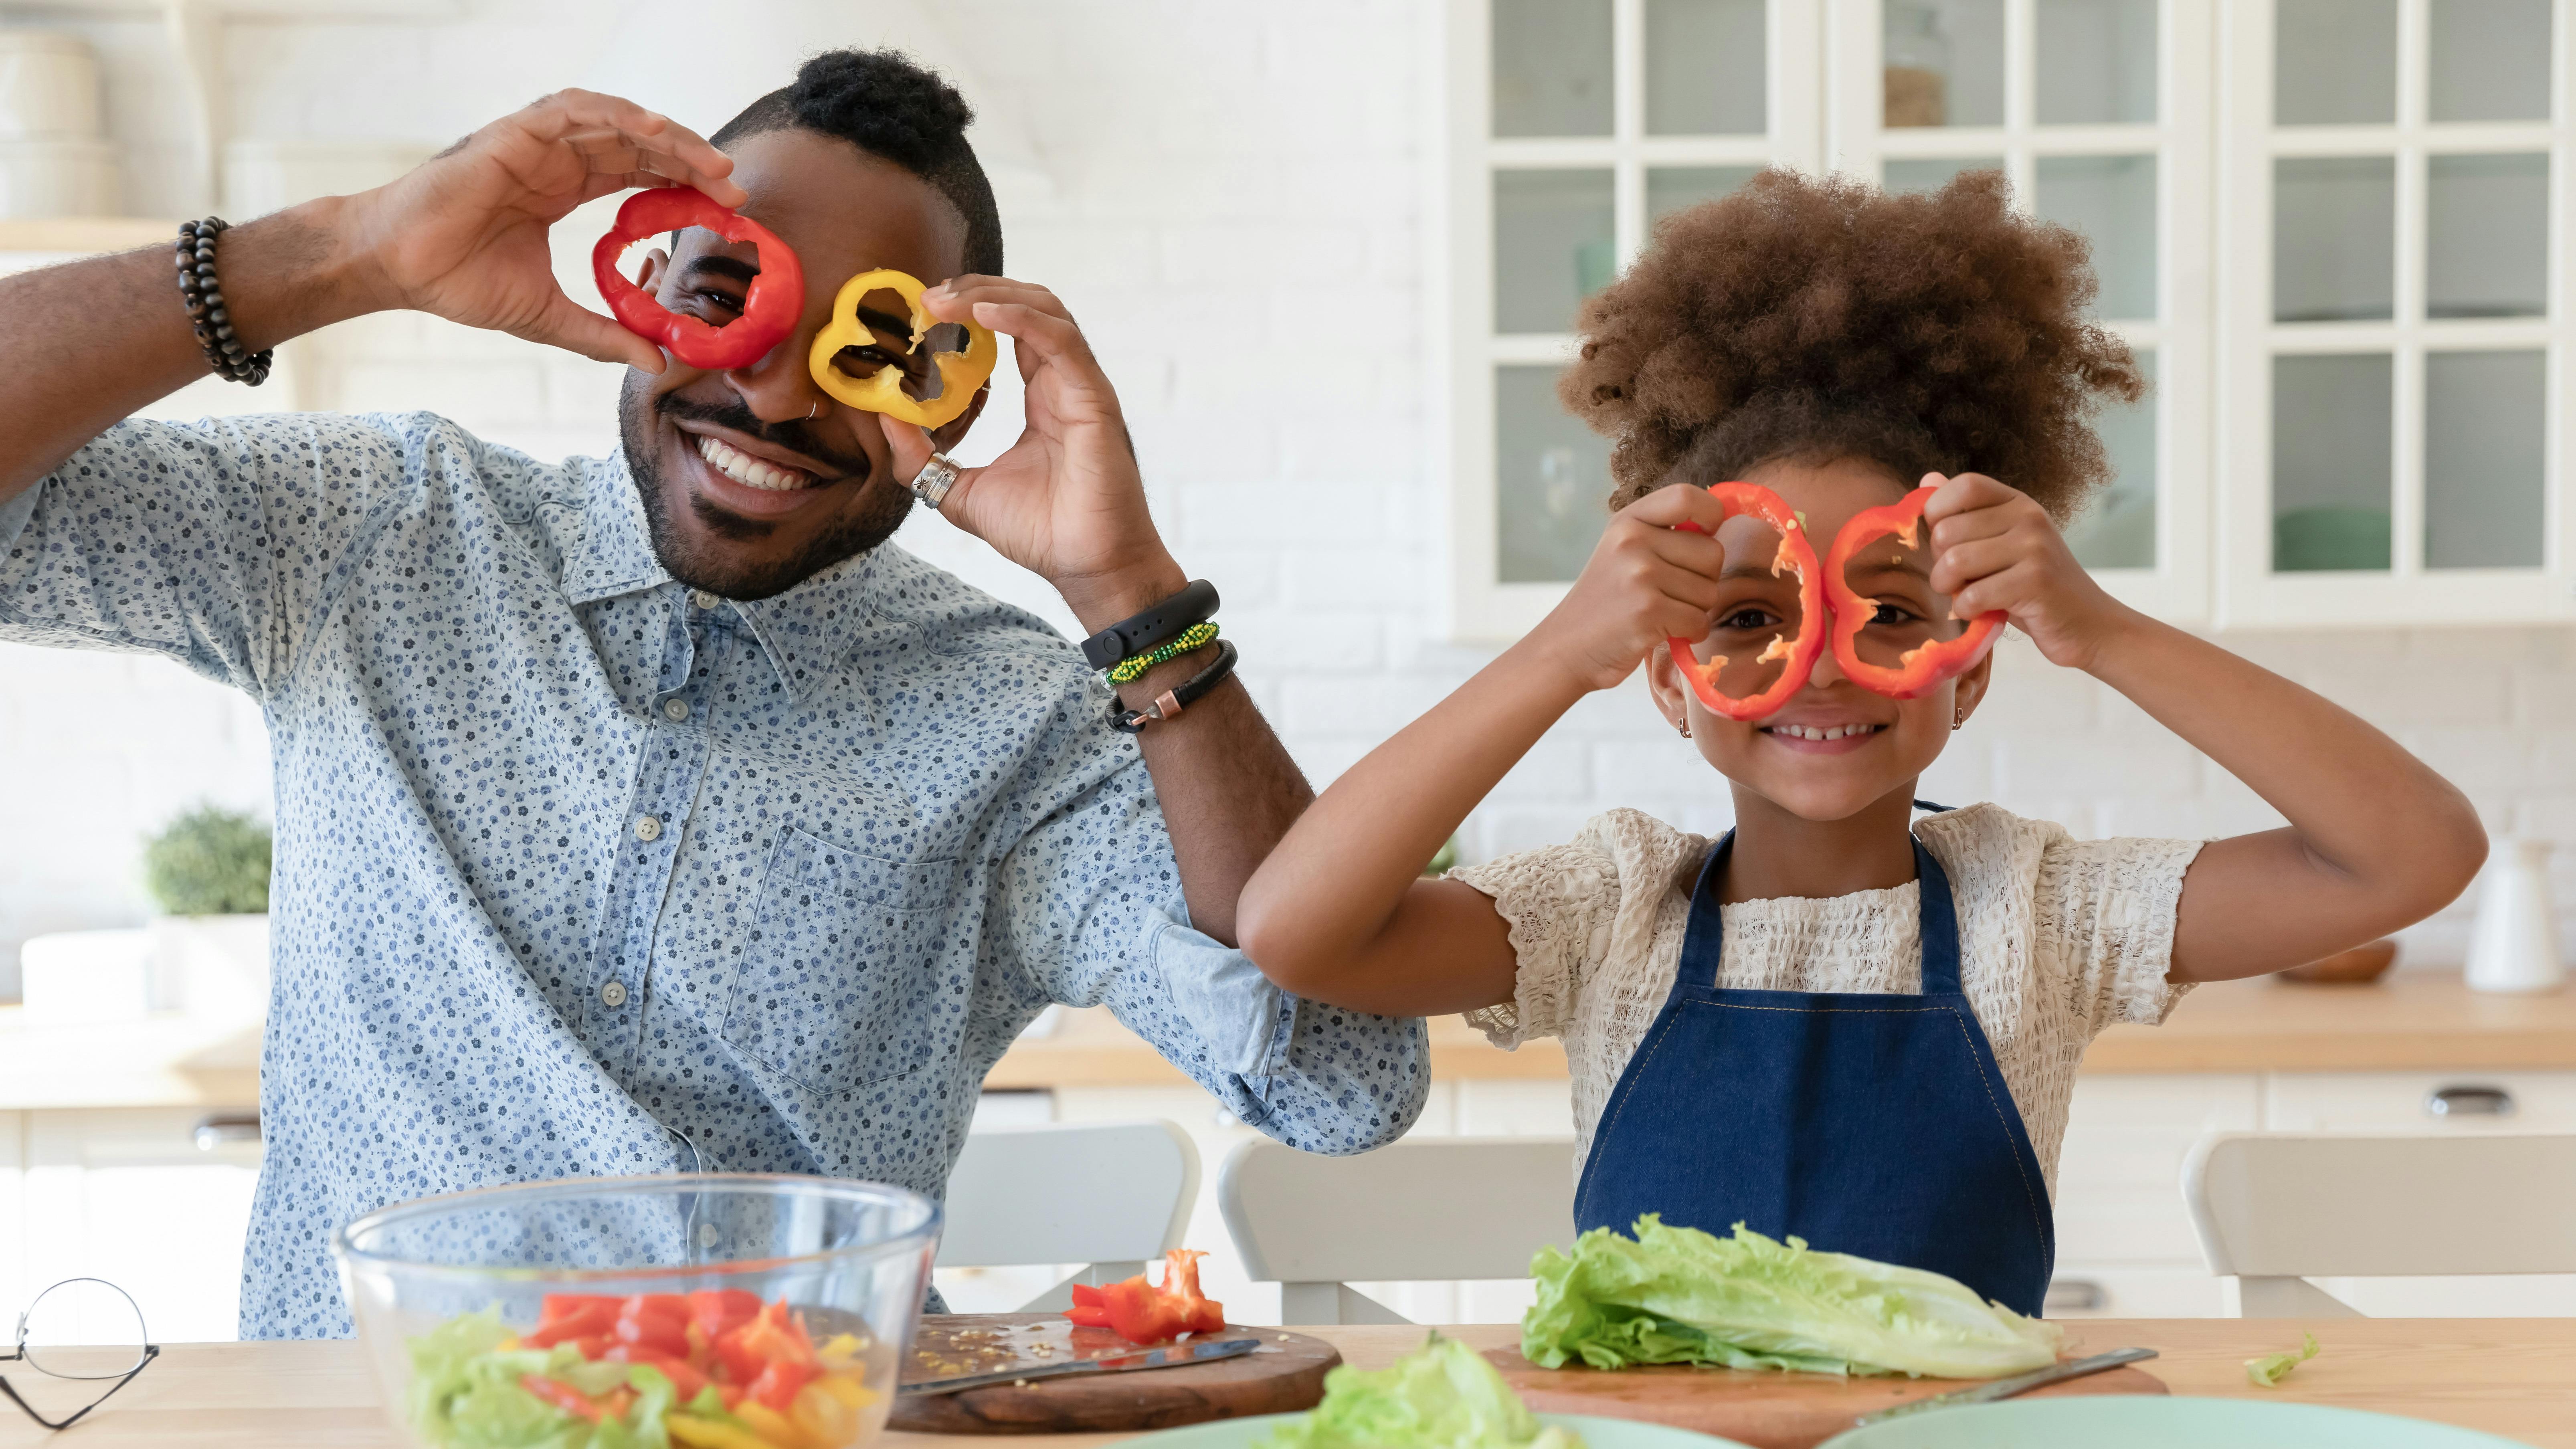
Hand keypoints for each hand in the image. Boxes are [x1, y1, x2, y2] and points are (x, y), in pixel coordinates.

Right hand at [338, 90, 743, 370]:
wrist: (400, 269)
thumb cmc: (461, 283)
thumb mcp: (550, 317)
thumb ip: (603, 335)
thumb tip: (657, 361)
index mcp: (563, 188)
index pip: (637, 174)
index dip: (680, 183)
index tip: (724, 208)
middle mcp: (555, 160)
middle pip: (636, 144)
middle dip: (687, 160)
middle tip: (732, 187)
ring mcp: (534, 143)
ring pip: (613, 121)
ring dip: (664, 135)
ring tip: (708, 161)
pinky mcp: (512, 134)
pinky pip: (571, 111)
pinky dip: (615, 115)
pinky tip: (653, 131)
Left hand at [879, 277, 1182, 629]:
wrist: (1088, 569)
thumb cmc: (1043, 533)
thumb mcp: (960, 491)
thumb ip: (923, 458)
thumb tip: (885, 419)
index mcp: (1042, 398)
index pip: (1010, 330)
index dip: (970, 310)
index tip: (924, 311)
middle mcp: (1064, 383)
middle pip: (1028, 306)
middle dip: (977, 290)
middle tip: (928, 297)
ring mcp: (1082, 387)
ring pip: (1046, 310)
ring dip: (993, 294)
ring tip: (945, 299)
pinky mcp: (1094, 399)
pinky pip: (1060, 340)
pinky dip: (1021, 317)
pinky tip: (983, 312)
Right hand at [1525, 483, 1728, 692]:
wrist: (1566, 648)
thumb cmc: (1606, 604)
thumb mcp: (1622, 552)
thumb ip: (1663, 534)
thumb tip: (1722, 520)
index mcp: (1627, 521)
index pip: (1686, 496)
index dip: (1711, 514)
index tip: (1708, 534)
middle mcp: (1632, 541)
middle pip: (1712, 553)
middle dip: (1704, 580)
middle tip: (1672, 595)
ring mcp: (1639, 575)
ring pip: (1709, 592)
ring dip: (1695, 611)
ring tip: (1661, 615)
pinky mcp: (1647, 611)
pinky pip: (1699, 621)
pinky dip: (1689, 633)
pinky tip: (1663, 632)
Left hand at [1923, 471, 2133, 669]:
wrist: (2089, 623)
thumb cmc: (2034, 587)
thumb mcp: (2001, 544)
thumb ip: (1966, 514)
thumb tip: (1927, 478)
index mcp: (2018, 502)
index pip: (1965, 485)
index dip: (1937, 512)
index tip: (1941, 541)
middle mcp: (2029, 517)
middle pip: (1948, 530)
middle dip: (1939, 562)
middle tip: (1957, 579)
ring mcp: (2035, 548)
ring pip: (1955, 561)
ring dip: (1948, 588)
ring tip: (1964, 595)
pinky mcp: (2036, 582)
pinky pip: (1973, 595)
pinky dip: (1965, 610)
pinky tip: (1980, 612)